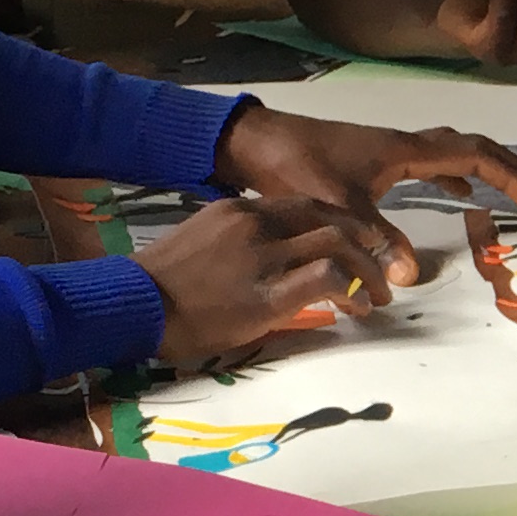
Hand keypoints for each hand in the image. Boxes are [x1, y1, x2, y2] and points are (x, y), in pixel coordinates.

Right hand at [133, 194, 401, 355]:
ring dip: (367, 271)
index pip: (309, 206)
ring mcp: (263, 258)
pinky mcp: (267, 295)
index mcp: (242, 212)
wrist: (134, 304)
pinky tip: (355, 309)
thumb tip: (276, 257)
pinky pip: (327, 280)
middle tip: (382, 270)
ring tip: (377, 296)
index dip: (344, 224)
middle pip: (332, 221)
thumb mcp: (205, 244)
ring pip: (338, 246)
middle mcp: (257, 226)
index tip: (361, 245)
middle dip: (367, 244)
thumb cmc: (165, 284)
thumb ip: (243, 242)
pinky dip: (351, 291)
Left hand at [213, 104, 516, 284]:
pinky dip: (454, 177)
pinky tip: (460, 196)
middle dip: (511, 170)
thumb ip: (377, 240)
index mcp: (404, 150)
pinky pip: (431, 164)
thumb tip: (411, 278)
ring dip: (487, 171)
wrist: (256, 143)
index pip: (474, 156)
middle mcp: (404, 144)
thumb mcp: (339, 209)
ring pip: (453, 154)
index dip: (512, 175)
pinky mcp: (375, 159)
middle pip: (473, 149)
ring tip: (513, 193)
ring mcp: (390, 150)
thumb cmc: (295, 167)